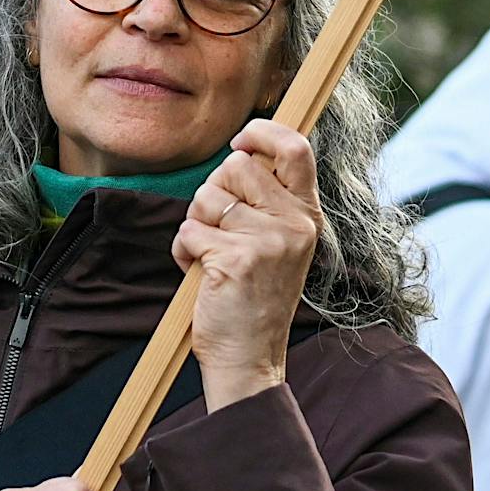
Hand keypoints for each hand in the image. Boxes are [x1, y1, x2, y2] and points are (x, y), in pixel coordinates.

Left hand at [172, 120, 321, 411]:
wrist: (250, 358)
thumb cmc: (256, 298)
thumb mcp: (282, 244)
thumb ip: (270, 200)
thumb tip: (241, 152)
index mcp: (307, 216)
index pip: (296, 149)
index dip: (263, 132)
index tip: (241, 141)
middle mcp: (293, 224)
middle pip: (237, 165)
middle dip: (214, 190)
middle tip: (218, 227)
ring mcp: (266, 241)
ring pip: (206, 196)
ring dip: (195, 222)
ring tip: (211, 255)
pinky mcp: (235, 259)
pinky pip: (188, 230)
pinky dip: (182, 251)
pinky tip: (200, 273)